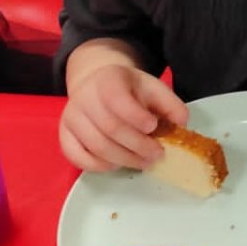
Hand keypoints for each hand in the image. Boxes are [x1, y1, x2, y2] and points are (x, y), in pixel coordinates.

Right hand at [60, 63, 188, 172]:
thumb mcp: (153, 88)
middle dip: (138, 145)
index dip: (136, 116)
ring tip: (144, 162)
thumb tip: (182, 124)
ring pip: (96, 146)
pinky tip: (118, 164)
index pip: (116, 99)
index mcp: (107, 79)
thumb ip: (170, 104)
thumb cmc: (130, 90)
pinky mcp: (64, 136)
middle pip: (109, 128)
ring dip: (124, 159)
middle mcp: (83, 97)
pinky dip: (100, 166)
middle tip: (157, 154)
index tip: (153, 127)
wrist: (98, 86)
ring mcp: (71, 117)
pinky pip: (78, 157)